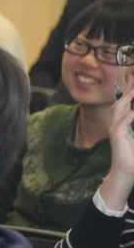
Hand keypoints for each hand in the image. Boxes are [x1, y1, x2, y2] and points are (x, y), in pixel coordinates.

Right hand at [101, 75, 133, 209]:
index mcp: (123, 123)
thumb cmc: (133, 157)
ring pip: (119, 109)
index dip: (129, 91)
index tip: (133, 78)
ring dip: (127, 98)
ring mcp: (115, 129)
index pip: (126, 103)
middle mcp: (117, 124)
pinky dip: (129, 115)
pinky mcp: (116, 136)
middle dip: (128, 89)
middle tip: (133, 75)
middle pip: (121, 102)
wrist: (125, 172)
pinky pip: (122, 123)